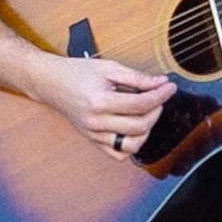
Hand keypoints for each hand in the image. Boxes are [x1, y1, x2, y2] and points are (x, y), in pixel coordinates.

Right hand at [40, 52, 172, 160]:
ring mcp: (94, 135)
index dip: (160, 96)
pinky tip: (133, 128)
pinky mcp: (93, 140)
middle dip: (156, 111)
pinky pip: (118, 154)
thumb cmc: (77, 73)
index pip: (141, 105)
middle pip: (140, 126)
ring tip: (146, 114)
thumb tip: (161, 83)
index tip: (170, 88)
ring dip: (146, 131)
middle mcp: (96, 122)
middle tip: (158, 97)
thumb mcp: (109, 68)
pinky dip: (131, 145)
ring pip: (132, 145)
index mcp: (100, 102)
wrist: (51, 82)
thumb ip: (137, 78)